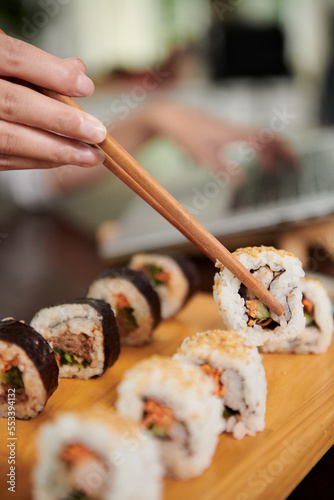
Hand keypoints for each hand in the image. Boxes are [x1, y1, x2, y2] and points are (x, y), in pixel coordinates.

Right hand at [0, 34, 105, 170]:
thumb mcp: (3, 58)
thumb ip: (36, 64)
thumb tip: (78, 69)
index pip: (15, 58)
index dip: (52, 73)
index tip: (86, 88)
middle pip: (15, 104)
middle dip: (61, 120)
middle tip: (97, 133)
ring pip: (12, 138)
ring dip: (57, 150)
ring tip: (92, 156)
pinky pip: (7, 159)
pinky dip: (40, 160)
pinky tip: (66, 159)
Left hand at [146, 100, 296, 183]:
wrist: (173, 116)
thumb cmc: (186, 134)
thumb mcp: (202, 154)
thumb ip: (222, 168)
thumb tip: (241, 181)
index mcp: (234, 133)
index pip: (264, 142)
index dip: (276, 155)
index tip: (284, 167)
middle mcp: (237, 128)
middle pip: (268, 136)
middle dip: (283, 150)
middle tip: (293, 163)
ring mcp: (232, 128)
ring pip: (261, 135)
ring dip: (273, 148)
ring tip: (278, 162)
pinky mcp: (226, 130)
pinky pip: (252, 135)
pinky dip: (261, 145)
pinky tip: (258, 155)